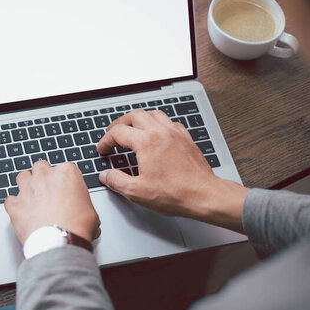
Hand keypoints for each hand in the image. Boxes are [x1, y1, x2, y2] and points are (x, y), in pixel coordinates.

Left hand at [4, 160, 100, 243]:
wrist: (59, 243)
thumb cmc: (76, 227)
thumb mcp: (92, 213)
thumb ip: (84, 206)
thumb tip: (84, 215)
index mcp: (67, 173)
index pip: (65, 168)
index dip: (65, 180)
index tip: (66, 189)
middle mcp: (45, 177)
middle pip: (41, 166)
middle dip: (43, 176)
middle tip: (48, 189)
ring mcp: (27, 189)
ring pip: (22, 176)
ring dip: (26, 184)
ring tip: (32, 196)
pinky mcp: (15, 205)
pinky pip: (10, 200)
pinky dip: (14, 205)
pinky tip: (21, 212)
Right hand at [97, 109, 248, 231]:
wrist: (205, 195)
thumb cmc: (176, 194)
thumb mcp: (137, 191)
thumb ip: (116, 181)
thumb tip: (105, 175)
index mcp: (146, 142)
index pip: (118, 132)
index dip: (106, 140)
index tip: (103, 150)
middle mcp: (161, 132)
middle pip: (134, 115)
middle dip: (119, 123)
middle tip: (113, 133)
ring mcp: (175, 133)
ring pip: (153, 113)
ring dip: (139, 119)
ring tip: (132, 128)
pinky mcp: (186, 138)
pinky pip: (169, 122)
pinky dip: (158, 123)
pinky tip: (156, 133)